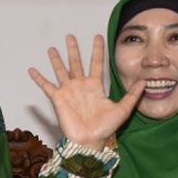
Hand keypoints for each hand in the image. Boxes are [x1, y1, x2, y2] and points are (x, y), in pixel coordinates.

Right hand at [27, 34, 143, 150]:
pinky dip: (38, 78)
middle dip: (73, 50)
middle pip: (76, 63)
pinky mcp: (58, 98)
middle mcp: (80, 86)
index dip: (97, 50)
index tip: (98, 36)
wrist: (89, 141)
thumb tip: (145, 82)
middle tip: (70, 36)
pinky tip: (32, 69)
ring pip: (61, 70)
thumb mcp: (123, 109)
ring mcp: (68, 91)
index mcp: (95, 86)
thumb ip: (132, 95)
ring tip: (52, 48)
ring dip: (56, 60)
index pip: (96, 63)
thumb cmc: (105, 128)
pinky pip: (46, 86)